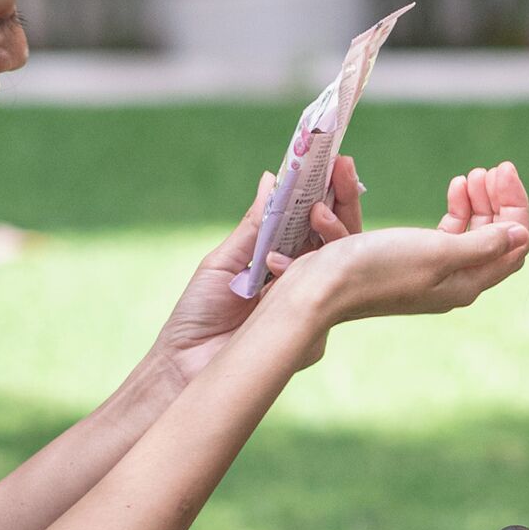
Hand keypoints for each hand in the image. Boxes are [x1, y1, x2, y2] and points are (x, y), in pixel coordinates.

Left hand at [152, 157, 366, 381]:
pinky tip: (297, 261)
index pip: (313, 223)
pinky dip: (312, 275)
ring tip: (318, 212)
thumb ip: (255, 225)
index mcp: (281, 261)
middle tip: (343, 169)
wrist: (185, 367)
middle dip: (342, 202)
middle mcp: (302, 283)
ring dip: (333, 232)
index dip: (325, 193)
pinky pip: (324, 301)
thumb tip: (273, 178)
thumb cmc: (198, 315)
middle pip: (336, 239)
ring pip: (340, 266)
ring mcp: (312, 310)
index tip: (332, 162)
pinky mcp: (313, 336)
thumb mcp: (225, 262)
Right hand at [284, 167, 528, 343]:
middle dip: (496, 200)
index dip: (515, 205)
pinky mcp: (406, 261)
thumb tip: (521, 234)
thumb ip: (482, 244)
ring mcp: (429, 272)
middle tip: (485, 169)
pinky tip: (452, 189)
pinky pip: (443, 234)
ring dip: (475, 202)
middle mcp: (452, 281)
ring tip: (469, 176)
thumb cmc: (377, 269)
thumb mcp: (437, 253)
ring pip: (469, 232)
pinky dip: (453, 209)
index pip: (511, 244)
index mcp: (465, 283)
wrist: (319, 288)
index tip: (503, 170)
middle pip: (492, 237)